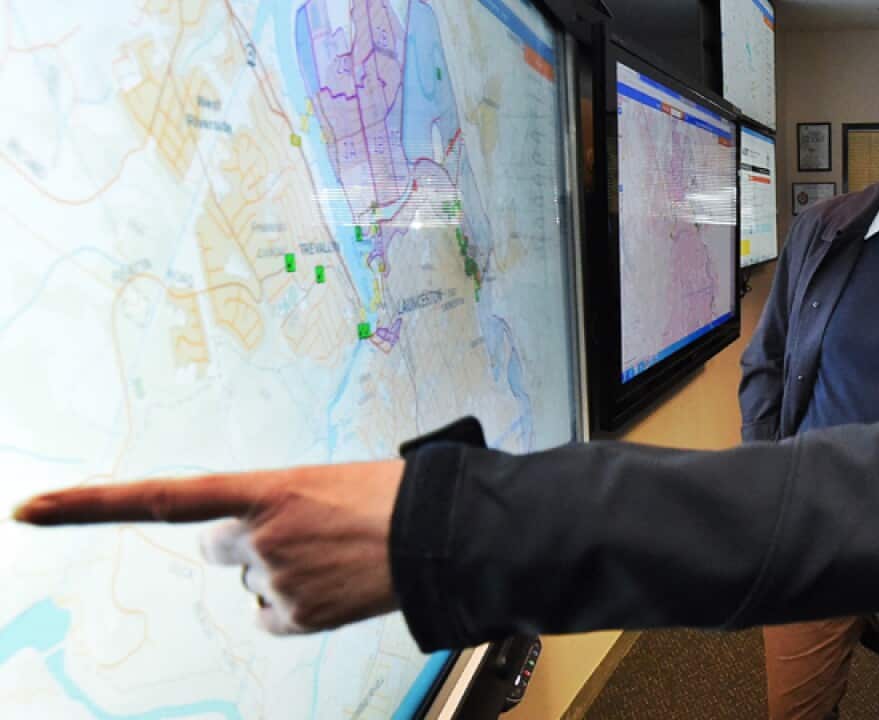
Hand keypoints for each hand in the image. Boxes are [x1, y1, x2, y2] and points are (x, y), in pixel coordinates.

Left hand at [13, 460, 405, 634]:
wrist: (442, 536)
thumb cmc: (392, 497)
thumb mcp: (324, 480)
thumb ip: (274, 502)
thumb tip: (245, 541)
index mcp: (264, 487)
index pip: (160, 496)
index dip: (88, 506)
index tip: (30, 509)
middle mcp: (259, 535)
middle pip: (217, 547)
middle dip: (245, 541)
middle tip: (300, 531)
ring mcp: (275, 579)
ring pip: (251, 582)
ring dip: (280, 571)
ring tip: (335, 555)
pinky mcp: (295, 617)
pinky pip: (273, 615)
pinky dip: (296, 605)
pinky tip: (334, 585)